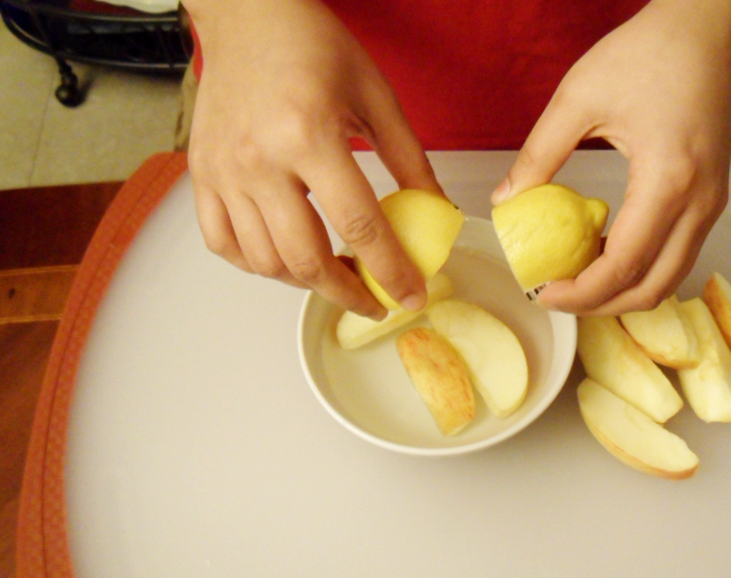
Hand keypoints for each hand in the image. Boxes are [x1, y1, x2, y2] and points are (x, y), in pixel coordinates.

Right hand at [184, 0, 441, 318]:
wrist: (248, 15)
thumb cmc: (312, 46)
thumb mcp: (376, 96)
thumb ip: (409, 160)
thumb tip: (436, 211)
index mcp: (308, 135)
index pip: (359, 226)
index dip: (390, 270)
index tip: (410, 295)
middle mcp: (260, 160)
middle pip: (306, 259)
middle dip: (348, 294)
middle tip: (374, 302)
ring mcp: (224, 171)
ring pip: (264, 261)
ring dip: (305, 282)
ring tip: (336, 275)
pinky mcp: (201, 175)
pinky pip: (223, 244)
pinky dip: (255, 265)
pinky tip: (284, 260)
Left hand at [491, 0, 730, 315]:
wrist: (707, 26)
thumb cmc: (649, 51)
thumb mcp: (579, 97)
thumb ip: (539, 154)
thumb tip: (505, 200)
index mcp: (668, 180)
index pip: (622, 266)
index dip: (579, 293)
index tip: (542, 293)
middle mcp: (700, 202)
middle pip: (651, 288)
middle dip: (600, 305)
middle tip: (556, 295)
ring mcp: (712, 203)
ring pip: (669, 278)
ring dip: (623, 291)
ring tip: (577, 278)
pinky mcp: (712, 197)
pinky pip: (678, 254)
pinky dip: (642, 268)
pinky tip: (604, 251)